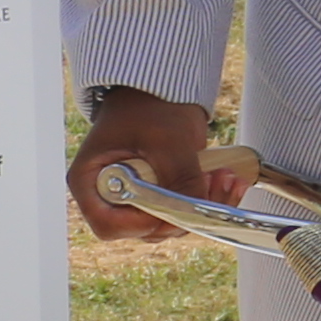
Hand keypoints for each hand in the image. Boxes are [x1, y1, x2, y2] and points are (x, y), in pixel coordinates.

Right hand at [68, 86, 215, 240]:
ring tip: (225, 176)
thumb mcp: (166, 139)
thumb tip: (196, 211)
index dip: (140, 224)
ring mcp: (137, 196)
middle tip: (211, 183)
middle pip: (144, 228)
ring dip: (202, 207)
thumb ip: (180, 176)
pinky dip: (209, 201)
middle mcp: (111, 194)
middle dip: (182, 214)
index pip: (108, 225)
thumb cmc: (149, 106)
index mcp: (91, 180)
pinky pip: (184, 211)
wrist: (161, 91)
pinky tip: (228, 179)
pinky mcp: (161, 194)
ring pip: (170, 223)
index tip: (171, 207)